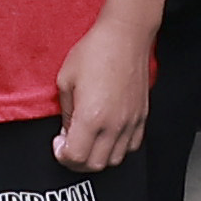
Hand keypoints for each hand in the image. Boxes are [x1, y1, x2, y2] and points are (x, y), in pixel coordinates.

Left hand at [50, 8, 159, 176]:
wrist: (125, 36)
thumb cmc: (95, 51)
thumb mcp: (65, 80)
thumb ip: (66, 113)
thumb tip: (67, 132)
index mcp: (91, 117)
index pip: (75, 156)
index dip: (62, 155)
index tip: (58, 144)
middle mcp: (113, 124)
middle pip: (95, 164)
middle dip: (76, 161)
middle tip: (68, 146)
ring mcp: (130, 122)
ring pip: (114, 160)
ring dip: (97, 157)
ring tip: (87, 141)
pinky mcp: (142, 116)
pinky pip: (131, 146)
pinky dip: (117, 148)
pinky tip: (107, 135)